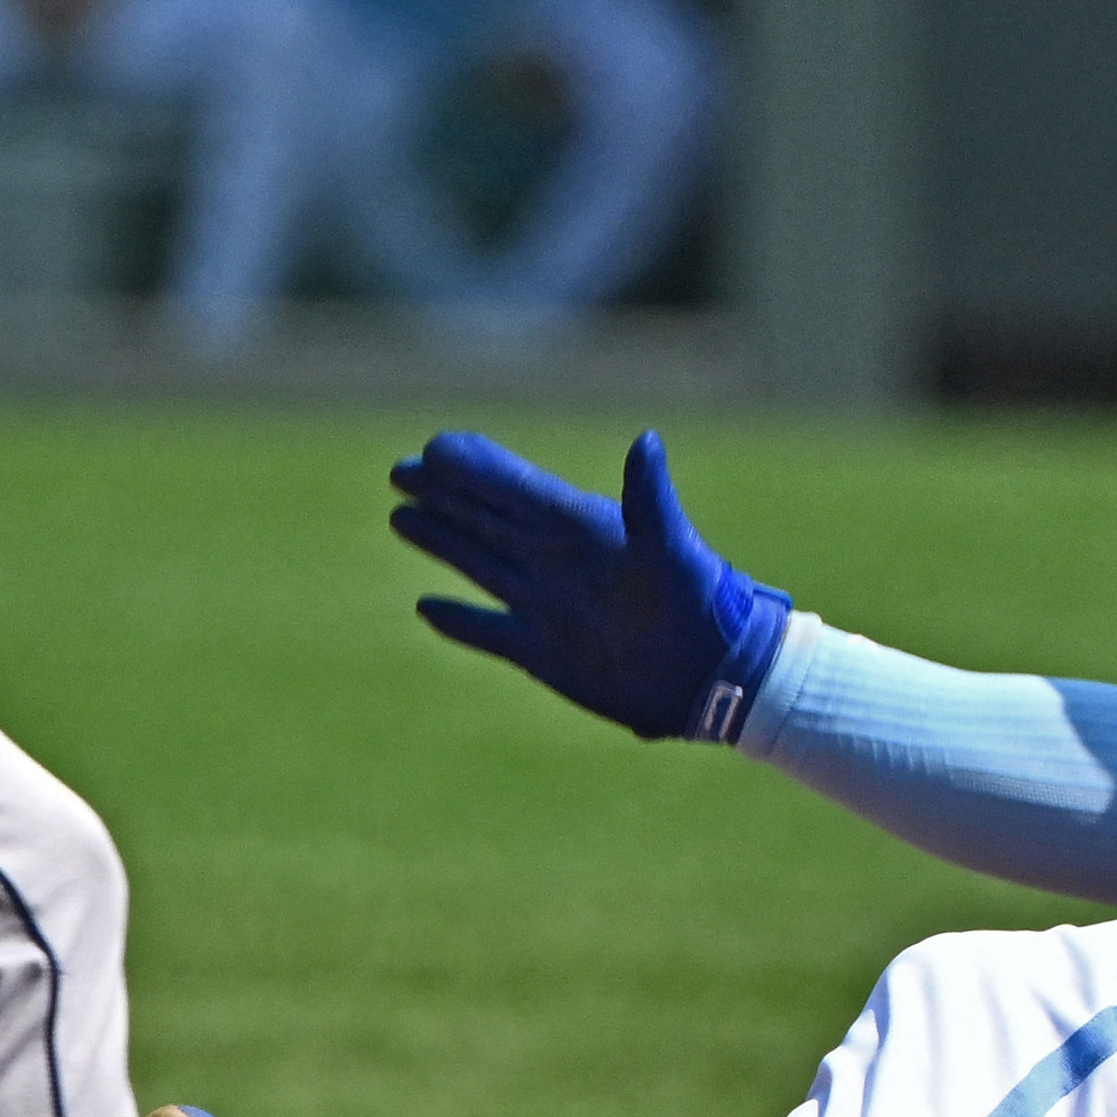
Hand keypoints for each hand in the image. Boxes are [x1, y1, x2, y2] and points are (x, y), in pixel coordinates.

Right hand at [388, 428, 791, 742]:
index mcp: (583, 529)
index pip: (515, 488)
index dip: (476, 466)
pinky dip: (458, 620)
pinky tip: (426, 607)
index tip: (435, 446)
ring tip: (401, 515)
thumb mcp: (674, 548)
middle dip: (443, 493)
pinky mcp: (544, 653)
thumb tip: (647, 440)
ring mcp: (546, 607)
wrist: (715, 676)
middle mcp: (557, 562)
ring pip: (479, 564)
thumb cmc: (703, 604)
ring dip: (441, 540)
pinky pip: (489, 631)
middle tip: (401, 467)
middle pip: (486, 519)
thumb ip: (650, 499)